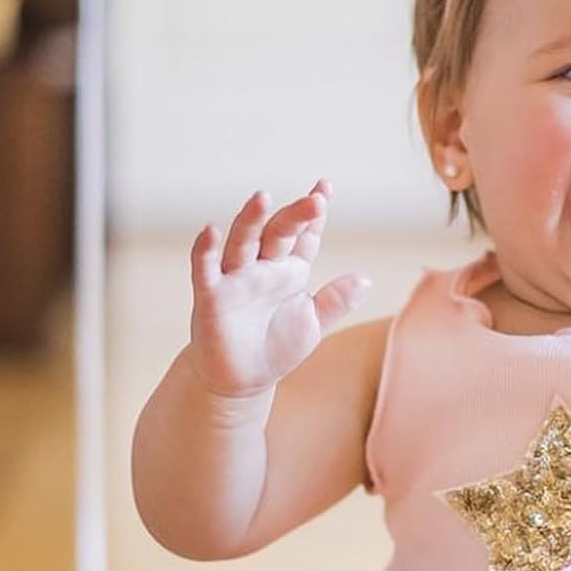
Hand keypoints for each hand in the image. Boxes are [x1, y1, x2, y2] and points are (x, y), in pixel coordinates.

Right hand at [183, 179, 370, 398]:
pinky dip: (205, 251)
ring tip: (263, 197)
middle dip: (295, 215)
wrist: (242, 382)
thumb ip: (336, 301)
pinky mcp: (212, 298)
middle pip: (279, 232)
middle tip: (315, 199)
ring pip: (243, 241)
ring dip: (252, 220)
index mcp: (289, 270)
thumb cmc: (275, 347)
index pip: (303, 235)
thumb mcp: (313, 324)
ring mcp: (236, 280)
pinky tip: (211, 230)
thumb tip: (364, 278)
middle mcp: (263, 268)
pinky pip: (206, 270)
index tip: (324, 188)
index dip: (314, 214)